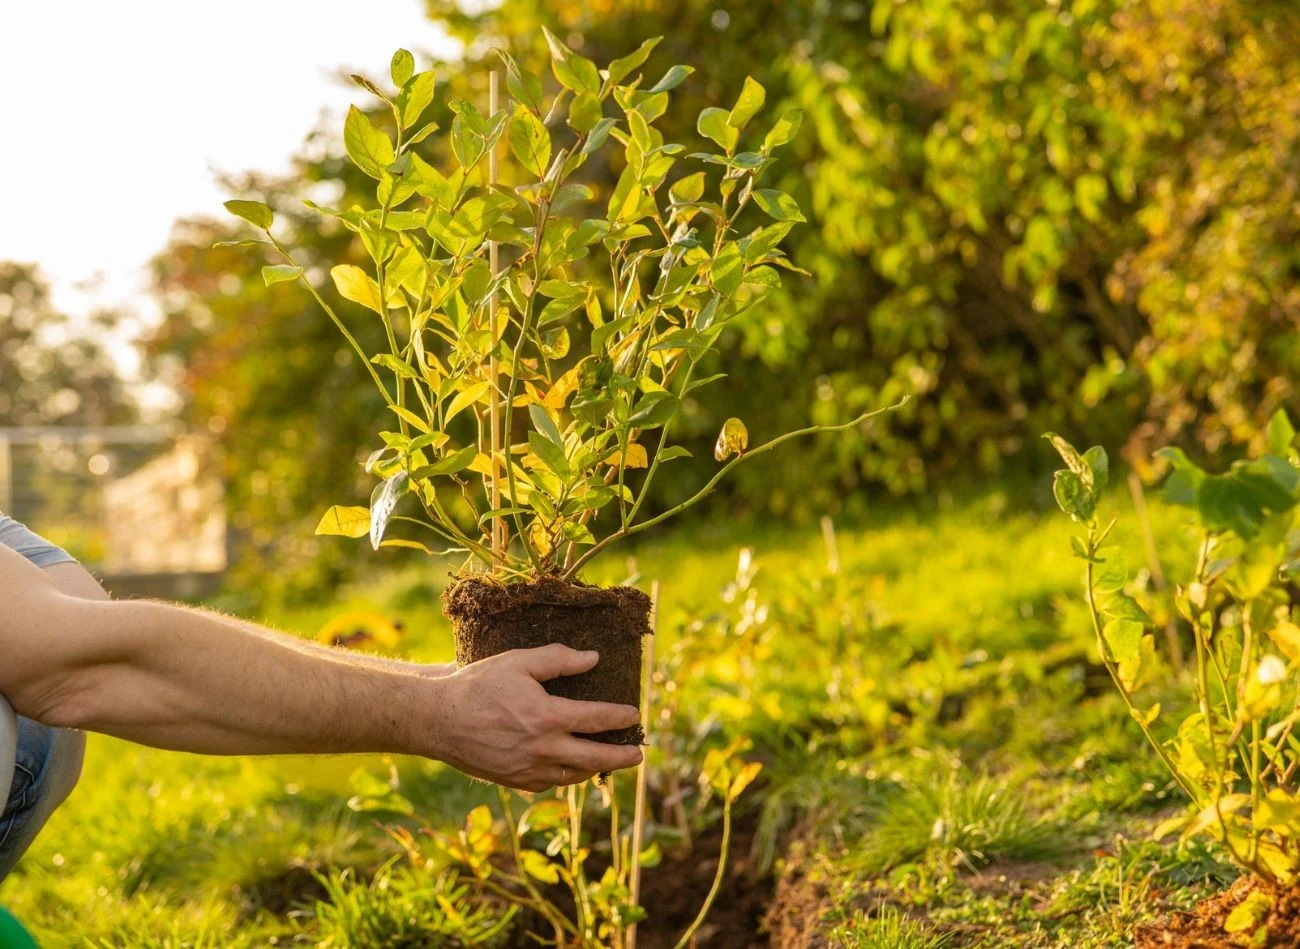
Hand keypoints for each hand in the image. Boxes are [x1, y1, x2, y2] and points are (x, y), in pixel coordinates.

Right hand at [426, 644, 643, 790]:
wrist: (438, 720)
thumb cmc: (478, 685)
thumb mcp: (518, 662)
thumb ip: (559, 660)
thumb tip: (593, 659)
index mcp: (548, 717)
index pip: (597, 719)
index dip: (620, 717)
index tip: (634, 714)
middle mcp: (543, 749)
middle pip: (596, 757)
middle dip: (622, 757)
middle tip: (639, 755)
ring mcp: (529, 769)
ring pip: (575, 775)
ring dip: (596, 768)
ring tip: (608, 761)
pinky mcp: (515, 781)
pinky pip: (550, 782)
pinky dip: (567, 775)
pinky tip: (572, 767)